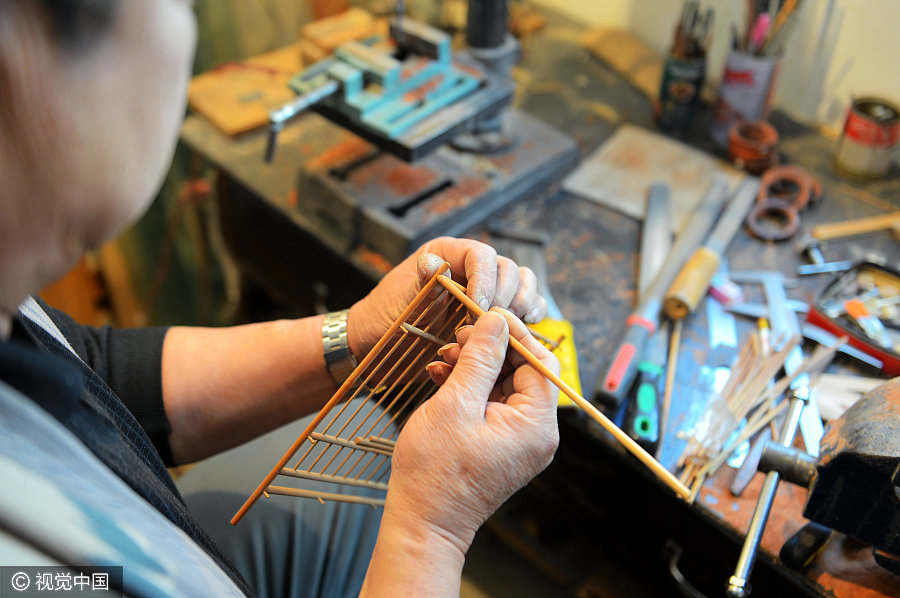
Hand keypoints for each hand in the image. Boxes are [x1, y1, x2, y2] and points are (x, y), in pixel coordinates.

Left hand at [347, 237, 546, 358]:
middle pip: (507, 269)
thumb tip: (431, 262)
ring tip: (513, 325)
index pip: (481, 256)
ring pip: (521, 283)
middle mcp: (469, 267)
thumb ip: (422, 284)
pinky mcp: (492, 313)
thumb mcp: (399, 301)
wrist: (378, 346)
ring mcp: (484, 289)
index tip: (480, 309)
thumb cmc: (384, 320)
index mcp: (446, 254)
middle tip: (495, 324)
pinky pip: (523, 305)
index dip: (486, 281)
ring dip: (522, 302)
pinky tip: (526, 326)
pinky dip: (530, 312)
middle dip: (506, 296)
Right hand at [384, 308, 559, 552]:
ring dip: (475, 366)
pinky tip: (442, 377)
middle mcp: (536, 433)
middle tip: (457, 337)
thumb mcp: (456, 404)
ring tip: (443, 358)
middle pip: (524, 372)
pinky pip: (492, 404)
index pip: (540, 362)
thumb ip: (480, 358)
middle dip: (490, 349)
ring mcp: (519, 441)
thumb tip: (497, 322)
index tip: (486, 315)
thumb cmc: (435, 472)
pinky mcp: (501, 445)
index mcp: (535, 424)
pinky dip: (470, 388)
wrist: (422, 524)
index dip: (514, 334)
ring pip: (504, 385)